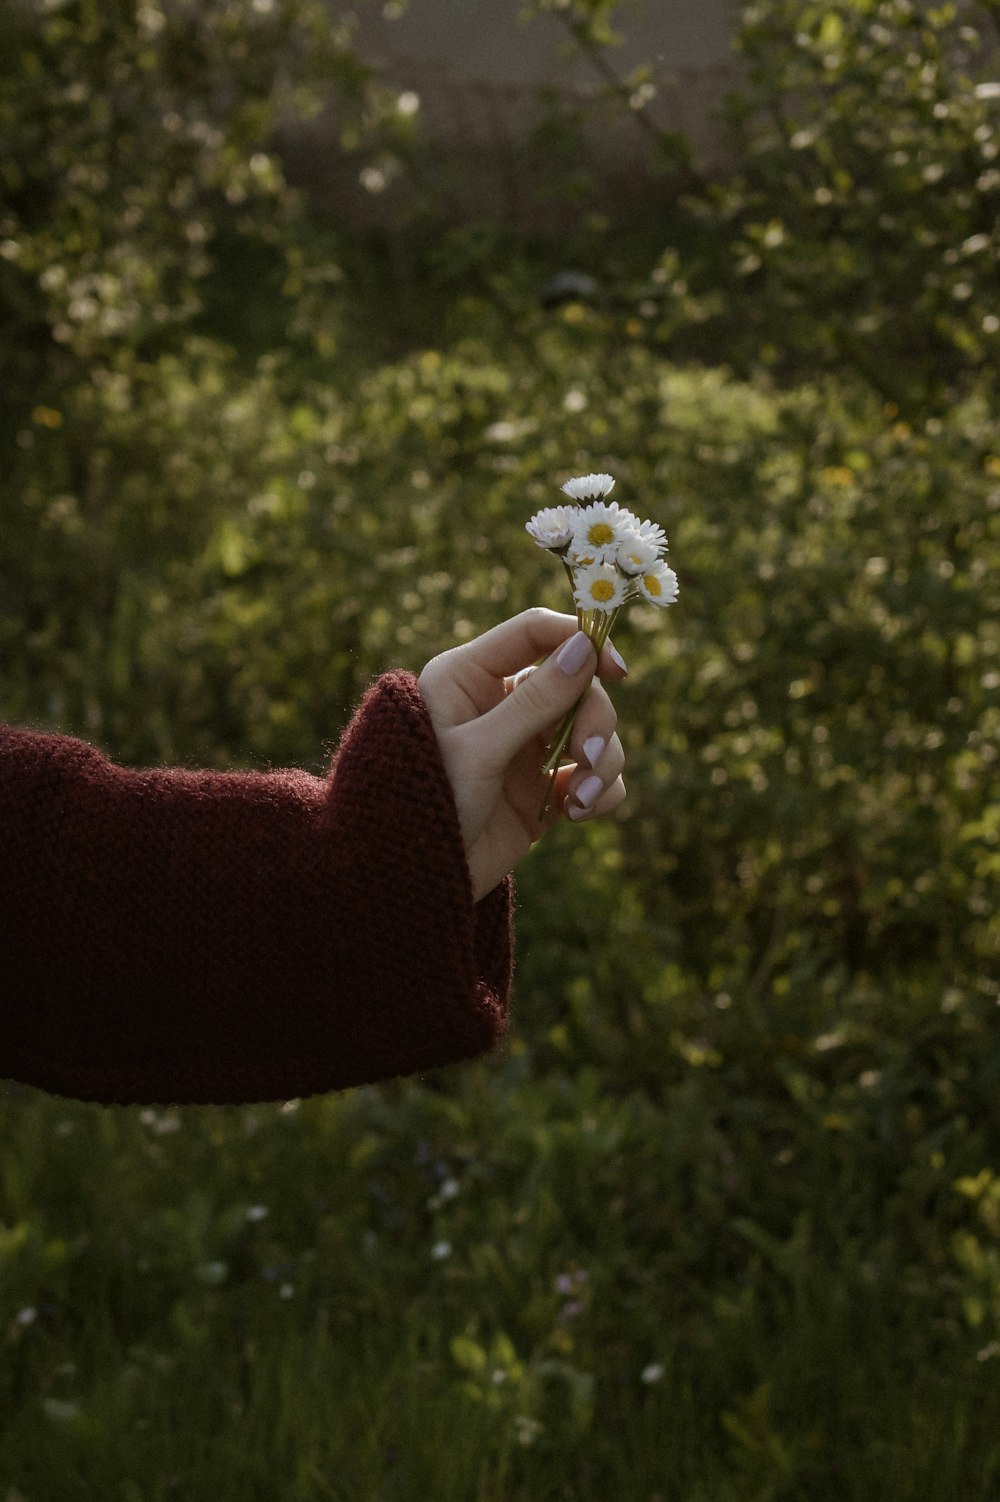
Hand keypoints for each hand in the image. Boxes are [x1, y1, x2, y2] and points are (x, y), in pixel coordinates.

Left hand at [418, 608, 627, 901]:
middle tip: (588, 756)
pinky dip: (601, 792)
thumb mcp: (479, 749)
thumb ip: (534, 701)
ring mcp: (526, 747)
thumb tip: (586, 648)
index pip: (537, 632)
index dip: (582, 640)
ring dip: (602, 761)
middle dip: (594, 720)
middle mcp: (502, 703)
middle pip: (577, 684)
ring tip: (581, 801)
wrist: (408, 880)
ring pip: (593, 730)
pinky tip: (578, 814)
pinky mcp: (545, 791)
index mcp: (471, 676)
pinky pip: (595, 776)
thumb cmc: (424, 803)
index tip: (616, 670)